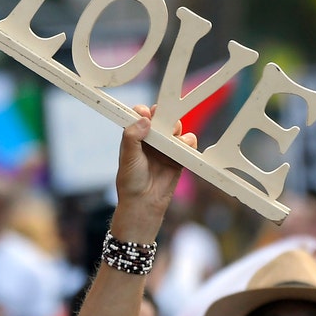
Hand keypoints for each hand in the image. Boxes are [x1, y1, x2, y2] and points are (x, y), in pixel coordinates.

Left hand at [113, 105, 196, 233]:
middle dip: (164, 116)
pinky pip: (187, 144)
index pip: (141, 118)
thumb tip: (145, 119)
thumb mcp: (127, 157)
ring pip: (175, 130)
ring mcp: (165, 149)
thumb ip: (132, 137)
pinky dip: (188, 142)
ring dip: (176, 128)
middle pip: (161, 120)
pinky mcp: (178, 158)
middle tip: (164, 120)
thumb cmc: (131, 181)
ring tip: (173, 135)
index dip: (144, 112)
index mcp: (135, 138)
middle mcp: (151, 141)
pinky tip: (183, 145)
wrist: (144, 203)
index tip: (146, 112)